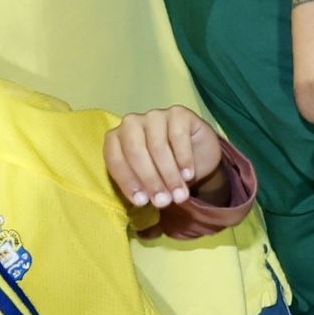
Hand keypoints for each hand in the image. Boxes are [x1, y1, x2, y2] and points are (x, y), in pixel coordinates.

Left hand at [105, 106, 228, 210]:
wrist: (198, 155)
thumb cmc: (166, 169)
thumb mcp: (150, 181)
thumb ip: (142, 187)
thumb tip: (144, 200)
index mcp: (117, 139)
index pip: (115, 159)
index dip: (127, 181)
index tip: (141, 202)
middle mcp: (131, 123)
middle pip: (135, 151)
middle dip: (150, 179)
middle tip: (163, 201)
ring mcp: (155, 115)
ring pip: (157, 146)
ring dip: (169, 174)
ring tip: (179, 195)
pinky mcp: (178, 112)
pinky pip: (178, 136)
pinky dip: (183, 159)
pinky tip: (188, 175)